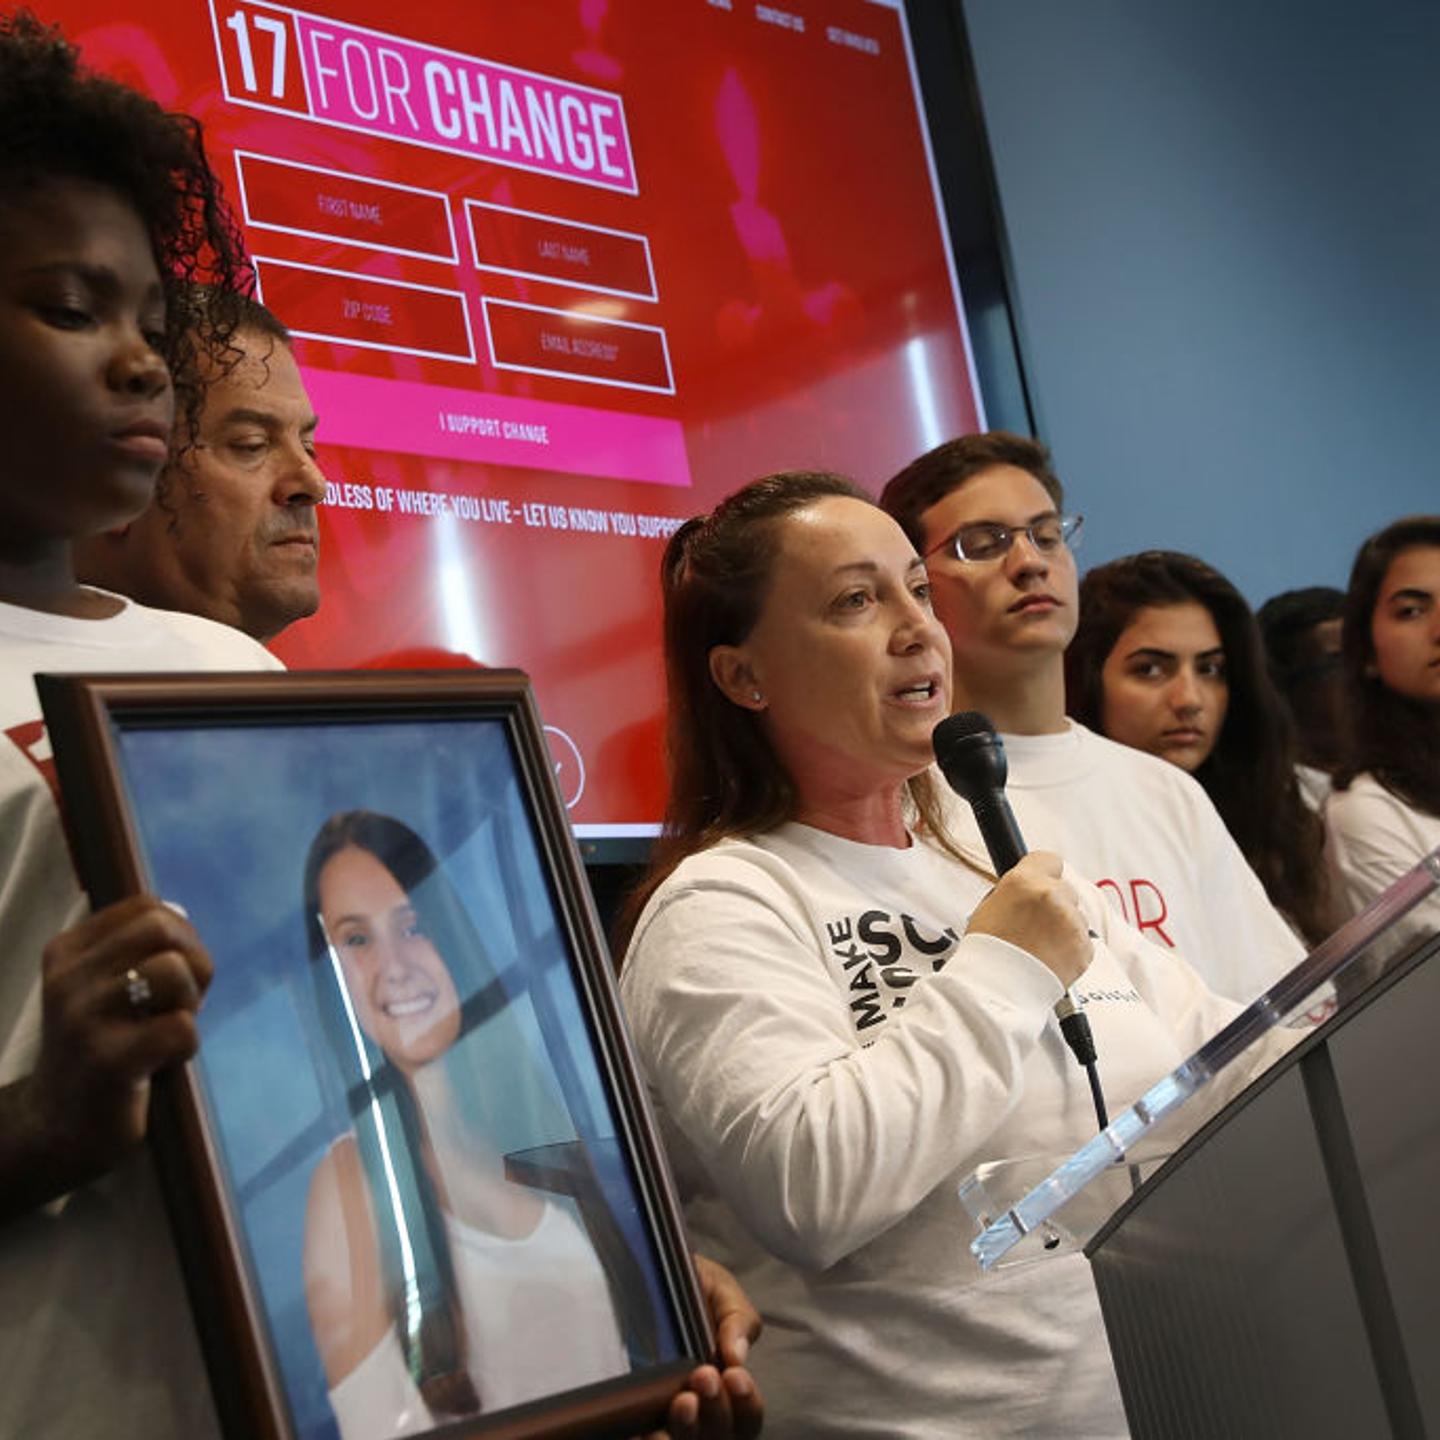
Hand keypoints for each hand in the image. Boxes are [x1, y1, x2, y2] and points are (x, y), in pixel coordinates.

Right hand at [0, 895, 212, 1218]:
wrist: (56, 1131)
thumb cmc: (101, 1050)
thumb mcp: (106, 989)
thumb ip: (138, 950)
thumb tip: (179, 913)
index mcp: (67, 952)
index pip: (146, 906)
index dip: (180, 935)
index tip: (170, 974)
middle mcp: (68, 978)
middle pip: (162, 928)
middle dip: (193, 962)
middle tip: (179, 1004)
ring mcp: (84, 1019)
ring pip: (174, 971)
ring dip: (189, 1004)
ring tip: (165, 1033)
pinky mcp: (109, 1061)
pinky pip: (181, 1028)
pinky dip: (186, 1047)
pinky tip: (159, 1066)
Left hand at [645, 1255, 763, 1439]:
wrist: (643, 1270)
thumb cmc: (690, 1286)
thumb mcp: (720, 1291)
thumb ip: (737, 1319)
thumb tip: (736, 1357)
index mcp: (728, 1387)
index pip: (747, 1416)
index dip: (746, 1404)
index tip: (734, 1375)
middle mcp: (702, 1411)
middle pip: (720, 1436)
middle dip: (717, 1411)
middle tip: (704, 1377)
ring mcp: (667, 1418)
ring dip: (688, 1429)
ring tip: (682, 1401)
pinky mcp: (635, 1417)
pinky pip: (643, 1438)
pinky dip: (646, 1437)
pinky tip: (644, 1426)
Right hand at [966, 851, 1091, 988]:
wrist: (998, 991)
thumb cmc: (988, 953)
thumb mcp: (990, 907)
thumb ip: (1017, 890)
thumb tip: (1030, 886)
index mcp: (1024, 882)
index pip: (1048, 859)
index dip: (1043, 872)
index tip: (1040, 882)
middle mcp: (1052, 897)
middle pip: (1064, 889)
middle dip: (1054, 903)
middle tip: (1034, 924)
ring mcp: (1072, 923)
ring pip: (1075, 916)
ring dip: (1063, 927)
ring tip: (1040, 946)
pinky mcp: (1085, 947)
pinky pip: (1082, 940)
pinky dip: (1071, 949)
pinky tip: (1050, 959)